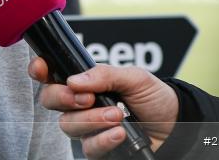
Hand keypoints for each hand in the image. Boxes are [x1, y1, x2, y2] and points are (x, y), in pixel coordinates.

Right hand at [28, 57, 178, 158]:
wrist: (178, 128)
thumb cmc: (155, 99)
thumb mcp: (135, 77)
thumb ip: (104, 74)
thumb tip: (74, 80)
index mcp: (84, 81)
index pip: (51, 74)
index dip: (40, 70)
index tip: (42, 69)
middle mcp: (79, 104)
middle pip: (49, 100)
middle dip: (63, 98)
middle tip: (87, 98)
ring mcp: (87, 127)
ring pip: (67, 125)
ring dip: (91, 119)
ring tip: (117, 115)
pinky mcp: (98, 148)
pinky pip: (87, 147)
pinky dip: (103, 139)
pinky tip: (119, 133)